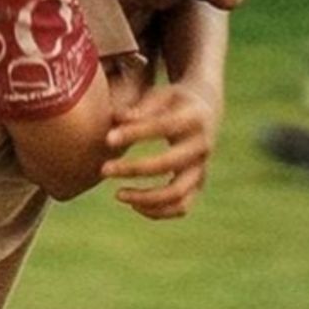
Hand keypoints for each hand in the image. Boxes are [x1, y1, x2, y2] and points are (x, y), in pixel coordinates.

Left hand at [100, 83, 219, 219]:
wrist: (205, 111)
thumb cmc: (174, 102)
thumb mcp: (162, 96)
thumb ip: (141, 108)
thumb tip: (117, 118)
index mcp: (193, 118)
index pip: (162, 126)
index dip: (135, 133)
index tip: (108, 138)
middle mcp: (201, 146)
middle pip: (168, 164)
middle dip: (134, 169)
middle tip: (104, 169)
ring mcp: (202, 168)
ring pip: (178, 194)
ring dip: (146, 198)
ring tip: (117, 194)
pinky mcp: (198, 184)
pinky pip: (182, 207)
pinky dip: (158, 211)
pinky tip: (134, 205)